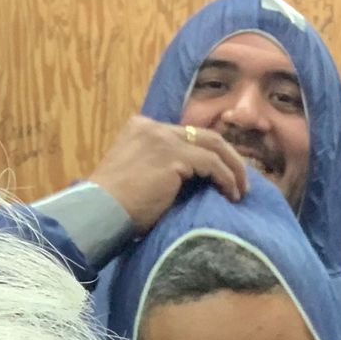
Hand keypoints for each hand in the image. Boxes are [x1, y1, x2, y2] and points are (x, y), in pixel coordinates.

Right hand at [86, 115, 248, 231]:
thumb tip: (193, 182)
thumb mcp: (139, 176)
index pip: (186, 135)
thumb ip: (161, 168)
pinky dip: (226, 178)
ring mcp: (162, 138)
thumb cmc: (115, 207)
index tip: (222, 174)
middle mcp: (153, 127)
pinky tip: (231, 194)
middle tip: (241, 181)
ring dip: (233, 168)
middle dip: (228, 157)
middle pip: (204, 135)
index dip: (209, 153)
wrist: (99, 212)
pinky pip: (212, 163)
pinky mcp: (172, 155)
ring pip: (214, 145)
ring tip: (241, 191)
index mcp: (142, 129)